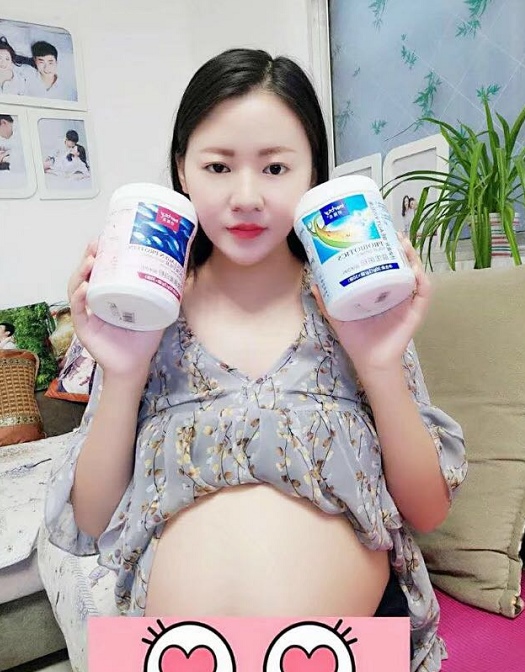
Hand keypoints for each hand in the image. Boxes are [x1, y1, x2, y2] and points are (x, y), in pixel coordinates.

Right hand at [68, 240, 164, 379]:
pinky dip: (79, 297)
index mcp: (110, 292)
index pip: (101, 267)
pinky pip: (78, 310)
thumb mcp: (156, 309)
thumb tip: (182, 269)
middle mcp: (95, 299)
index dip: (101, 252)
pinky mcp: (84, 327)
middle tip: (97, 243)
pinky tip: (85, 288)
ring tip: (91, 261)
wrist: (135, 365)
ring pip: (77, 286)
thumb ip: (166, 292)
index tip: (107, 236)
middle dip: (89, 255)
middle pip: (86, 272)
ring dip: (82, 272)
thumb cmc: (143, 338)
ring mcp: (87, 312)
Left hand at [312, 235, 431, 378]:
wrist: (369, 361)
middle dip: (402, 248)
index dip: (387, 248)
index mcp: (381, 290)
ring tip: (404, 246)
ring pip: (416, 274)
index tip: (380, 233)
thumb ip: (327, 300)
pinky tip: (415, 270)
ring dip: (413, 258)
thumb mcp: (338, 315)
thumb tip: (314, 284)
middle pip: (404, 264)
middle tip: (394, 234)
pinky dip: (421, 280)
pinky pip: (423, 293)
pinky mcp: (415, 312)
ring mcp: (408, 301)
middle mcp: (396, 292)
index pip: (387, 264)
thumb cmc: (357, 338)